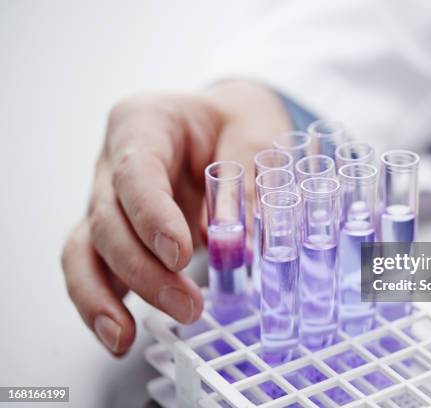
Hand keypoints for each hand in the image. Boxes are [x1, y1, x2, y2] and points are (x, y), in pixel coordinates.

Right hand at [61, 81, 289, 354]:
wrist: (224, 124)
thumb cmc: (235, 122)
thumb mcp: (254, 136)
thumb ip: (245, 185)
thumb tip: (238, 243)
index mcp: (143, 123)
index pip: (134, 172)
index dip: (151, 216)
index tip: (178, 253)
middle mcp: (113, 162)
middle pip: (108, 220)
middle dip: (143, 270)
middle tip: (187, 304)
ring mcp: (108, 199)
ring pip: (85, 250)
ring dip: (107, 297)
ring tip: (126, 338)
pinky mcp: (117, 233)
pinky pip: (95, 269)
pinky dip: (102, 304)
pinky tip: (117, 335)